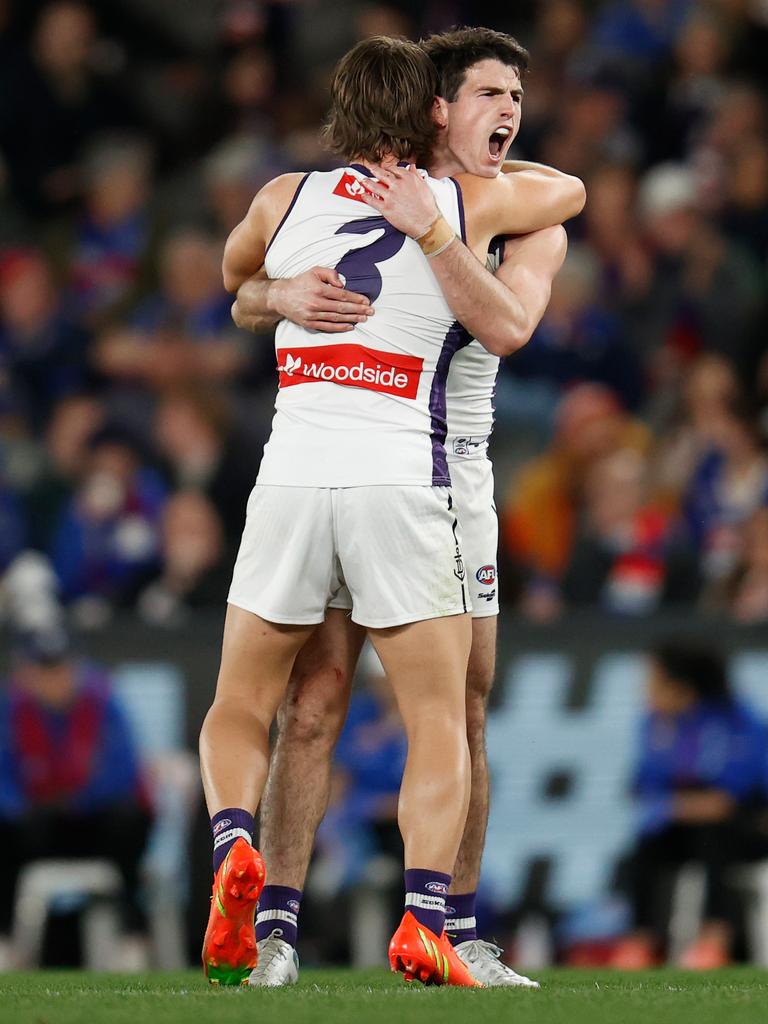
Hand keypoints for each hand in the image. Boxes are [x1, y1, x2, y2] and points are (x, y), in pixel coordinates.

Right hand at [237, 267, 373, 333]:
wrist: (280, 297)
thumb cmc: (300, 283)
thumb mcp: (314, 271)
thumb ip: (330, 274)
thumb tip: (342, 284)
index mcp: (319, 289)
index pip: (342, 295)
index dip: (356, 298)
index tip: (366, 301)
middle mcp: (316, 303)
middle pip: (342, 308)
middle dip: (358, 310)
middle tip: (371, 312)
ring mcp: (313, 315)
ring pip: (336, 318)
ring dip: (352, 319)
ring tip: (364, 318)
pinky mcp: (309, 323)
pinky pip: (328, 326)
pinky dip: (340, 327)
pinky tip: (350, 326)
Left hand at [360, 163, 439, 237]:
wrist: (426, 222)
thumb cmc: (427, 207)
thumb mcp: (424, 186)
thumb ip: (416, 175)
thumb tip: (412, 167)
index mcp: (407, 178)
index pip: (394, 169)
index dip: (388, 168)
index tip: (385, 168)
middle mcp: (398, 185)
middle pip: (382, 174)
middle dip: (375, 170)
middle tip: (370, 168)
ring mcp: (390, 196)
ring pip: (375, 186)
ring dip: (367, 182)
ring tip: (363, 180)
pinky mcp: (386, 208)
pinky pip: (373, 201)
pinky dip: (366, 198)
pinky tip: (363, 196)